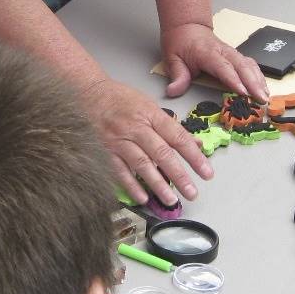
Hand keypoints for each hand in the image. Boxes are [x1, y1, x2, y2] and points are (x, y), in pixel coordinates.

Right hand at [81, 76, 207, 206]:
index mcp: (151, 114)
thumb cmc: (120, 99)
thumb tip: (195, 144)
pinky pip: (120, 171)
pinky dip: (131, 186)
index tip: (207, 173)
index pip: (177, 137)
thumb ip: (171, 126)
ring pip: (142, 165)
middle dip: (179, 175)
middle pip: (162, 154)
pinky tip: (142, 197)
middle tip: (192, 193)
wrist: (87, 93)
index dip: (194, 156)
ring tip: (171, 200)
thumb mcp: (149, 106)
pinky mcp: (105, 150)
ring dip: (158, 185)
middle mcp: (136, 127)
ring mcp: (119, 140)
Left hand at [159, 21, 267, 100]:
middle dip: (254, 83)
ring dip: (259, 81)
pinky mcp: (236, 56)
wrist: (188, 27)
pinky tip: (263, 88)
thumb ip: (177, 75)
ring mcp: (232, 53)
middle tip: (261, 99)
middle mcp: (223, 52)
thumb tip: (173, 91)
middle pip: (242, 66)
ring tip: (265, 97)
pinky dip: (259, 76)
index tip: (243, 92)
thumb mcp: (172, 58)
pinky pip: (251, 65)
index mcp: (207, 53)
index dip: (234, 80)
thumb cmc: (180, 42)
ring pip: (250, 65)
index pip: (223, 67)